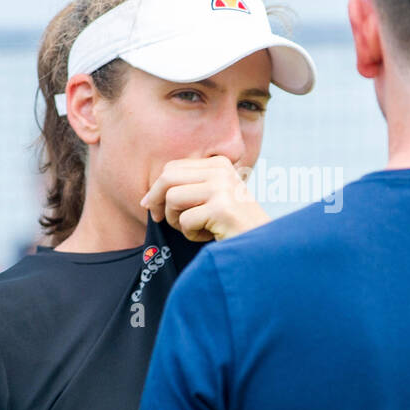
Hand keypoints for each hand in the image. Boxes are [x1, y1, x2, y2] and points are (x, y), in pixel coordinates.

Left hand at [140, 157, 270, 241]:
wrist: (262, 246)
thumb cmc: (232, 225)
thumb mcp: (213, 198)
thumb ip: (187, 189)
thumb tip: (148, 198)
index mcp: (218, 163)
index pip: (172, 167)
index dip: (157, 188)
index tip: (154, 207)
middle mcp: (221, 171)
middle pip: (167, 178)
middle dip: (157, 201)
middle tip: (159, 219)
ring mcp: (222, 188)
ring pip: (173, 198)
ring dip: (176, 220)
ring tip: (194, 228)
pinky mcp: (221, 208)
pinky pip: (185, 220)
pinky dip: (192, 234)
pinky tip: (210, 235)